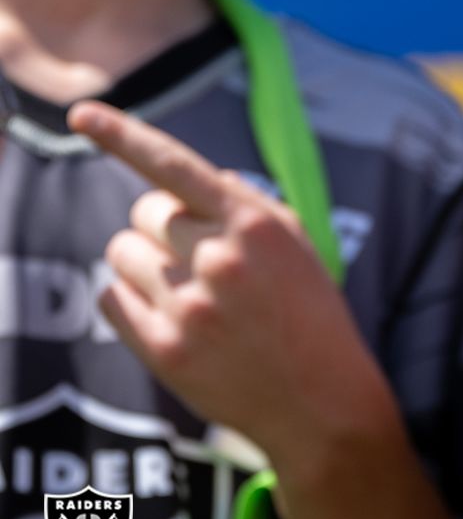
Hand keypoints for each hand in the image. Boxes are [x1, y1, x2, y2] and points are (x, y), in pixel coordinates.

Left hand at [69, 101, 392, 461]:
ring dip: (145, 267)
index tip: (81, 113)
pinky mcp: (165, 350)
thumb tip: (188, 176)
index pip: (175, 165)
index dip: (122, 134)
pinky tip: (175, 323)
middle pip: (143, 213)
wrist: (323, 405)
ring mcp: (189, 306)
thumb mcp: (299, 248)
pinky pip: (111, 300)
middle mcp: (220, 259)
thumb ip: (245, 205)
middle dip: (162, 230)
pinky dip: (131, 304)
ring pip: (120, 254)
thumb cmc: (311, 318)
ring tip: (192, 298)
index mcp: (256, 225)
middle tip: (201, 263)